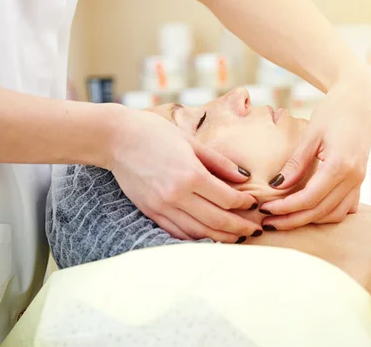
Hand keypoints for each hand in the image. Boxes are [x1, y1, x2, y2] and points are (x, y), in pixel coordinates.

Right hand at [108, 107, 260, 241]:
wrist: (116, 138)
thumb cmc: (155, 133)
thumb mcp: (191, 141)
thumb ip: (219, 162)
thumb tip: (243, 177)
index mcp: (190, 174)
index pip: (227, 199)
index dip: (244, 204)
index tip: (254, 204)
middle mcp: (177, 195)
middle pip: (216, 221)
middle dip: (238, 228)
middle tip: (253, 230)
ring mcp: (162, 206)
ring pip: (198, 232)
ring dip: (220, 238)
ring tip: (236, 238)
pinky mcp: (150, 212)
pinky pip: (177, 233)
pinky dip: (196, 238)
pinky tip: (208, 238)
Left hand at [260, 74, 370, 229]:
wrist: (359, 99)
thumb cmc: (333, 111)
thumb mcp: (310, 134)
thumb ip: (296, 164)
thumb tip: (276, 186)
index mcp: (341, 165)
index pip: (309, 198)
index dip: (285, 208)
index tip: (265, 210)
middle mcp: (354, 177)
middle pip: (320, 211)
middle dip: (292, 220)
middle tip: (268, 222)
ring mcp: (360, 180)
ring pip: (334, 214)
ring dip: (309, 220)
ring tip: (284, 219)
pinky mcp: (360, 180)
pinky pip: (345, 207)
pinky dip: (326, 214)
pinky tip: (308, 211)